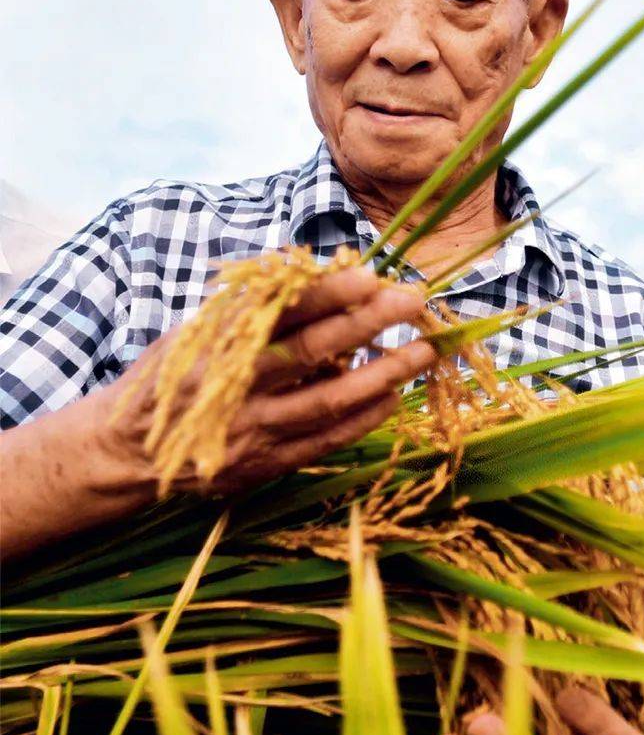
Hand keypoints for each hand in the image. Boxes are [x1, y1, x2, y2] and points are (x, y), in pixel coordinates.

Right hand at [96, 267, 435, 494]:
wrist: (129, 452)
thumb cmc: (171, 377)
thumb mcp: (195, 331)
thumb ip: (248, 307)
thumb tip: (307, 271)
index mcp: (218, 344)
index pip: (281, 311)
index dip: (328, 292)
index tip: (371, 274)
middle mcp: (237, 386)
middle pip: (312, 351)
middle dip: (367, 323)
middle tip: (412, 301)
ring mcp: (253, 430)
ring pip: (329, 401)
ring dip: (382, 375)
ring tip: (422, 352)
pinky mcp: (265, 464)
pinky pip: (325, 440)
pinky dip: (363, 418)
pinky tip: (393, 397)